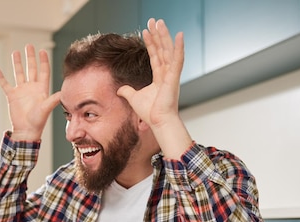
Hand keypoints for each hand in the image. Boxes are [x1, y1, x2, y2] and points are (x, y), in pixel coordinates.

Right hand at [0, 44, 61, 140]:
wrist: (26, 131)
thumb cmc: (38, 122)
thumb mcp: (46, 108)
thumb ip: (54, 99)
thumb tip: (63, 93)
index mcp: (41, 89)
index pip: (43, 71)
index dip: (43, 61)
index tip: (42, 50)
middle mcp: (32, 88)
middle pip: (31, 68)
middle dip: (30, 57)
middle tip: (29, 45)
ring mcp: (21, 91)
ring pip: (19, 73)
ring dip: (17, 63)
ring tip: (15, 52)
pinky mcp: (12, 96)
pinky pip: (5, 84)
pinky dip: (1, 77)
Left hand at [117, 18, 190, 158]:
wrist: (158, 122)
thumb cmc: (150, 112)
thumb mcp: (134, 98)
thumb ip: (127, 91)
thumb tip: (120, 88)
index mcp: (160, 77)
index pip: (155, 55)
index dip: (150, 42)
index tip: (146, 30)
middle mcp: (167, 73)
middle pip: (162, 49)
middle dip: (157, 34)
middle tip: (154, 20)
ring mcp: (172, 74)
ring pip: (168, 50)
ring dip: (164, 36)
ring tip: (160, 22)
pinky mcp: (174, 77)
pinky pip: (178, 59)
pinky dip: (179, 47)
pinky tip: (179, 35)